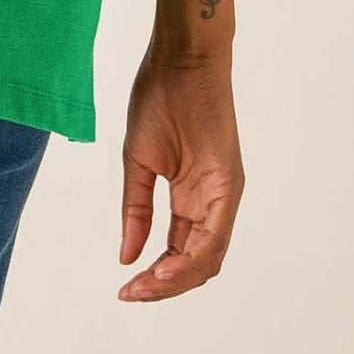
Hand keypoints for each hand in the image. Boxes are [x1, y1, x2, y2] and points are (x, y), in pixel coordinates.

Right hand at [117, 46, 244, 300]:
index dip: (153, 276)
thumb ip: (136, 209)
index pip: (178, 252)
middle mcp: (212, 202)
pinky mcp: (229, 184)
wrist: (179, 59)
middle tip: (132, 294)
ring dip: (176, 279)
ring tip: (144, 286)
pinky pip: (214, 234)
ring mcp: (223, 195)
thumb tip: (126, 255)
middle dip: (164, 286)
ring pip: (207, 257)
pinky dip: (190, 258)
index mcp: (191, 197)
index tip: (124, 288)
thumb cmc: (158, 99)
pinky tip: (162, 267)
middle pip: (195, 264)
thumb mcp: (138, 161)